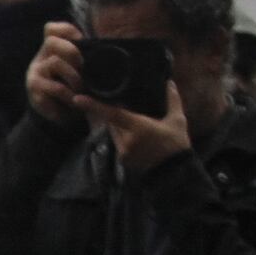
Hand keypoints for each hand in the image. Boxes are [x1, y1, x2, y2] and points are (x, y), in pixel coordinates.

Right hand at [24, 19, 89, 128]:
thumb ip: (83, 56)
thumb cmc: (72, 87)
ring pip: (55, 63)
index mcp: (51, 51)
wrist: (58, 113)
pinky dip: (69, 94)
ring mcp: (35, 74)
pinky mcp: (35, 91)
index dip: (67, 30)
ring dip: (74, 76)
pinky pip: (55, 88)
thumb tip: (104, 45)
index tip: (81, 39)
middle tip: (83, 66)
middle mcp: (40, 59)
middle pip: (51, 41)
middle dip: (72, 51)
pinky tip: (74, 100)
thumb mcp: (78, 69)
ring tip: (82, 88)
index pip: (51, 30)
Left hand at [77, 57, 197, 179]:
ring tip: (134, 123)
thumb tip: (169, 83)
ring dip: (118, 126)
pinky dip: (122, 137)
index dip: (94, 106)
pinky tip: (134, 137)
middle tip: (124, 107)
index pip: (112, 114)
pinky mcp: (122, 160)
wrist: (175, 171)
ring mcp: (122, 152)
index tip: (77, 99)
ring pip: (113, 133)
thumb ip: (172, 100)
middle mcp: (126, 140)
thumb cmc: (177, 143)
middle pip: (111, 122)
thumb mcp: (177, 120)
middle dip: (115, 114)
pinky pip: (117, 143)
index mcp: (138, 128)